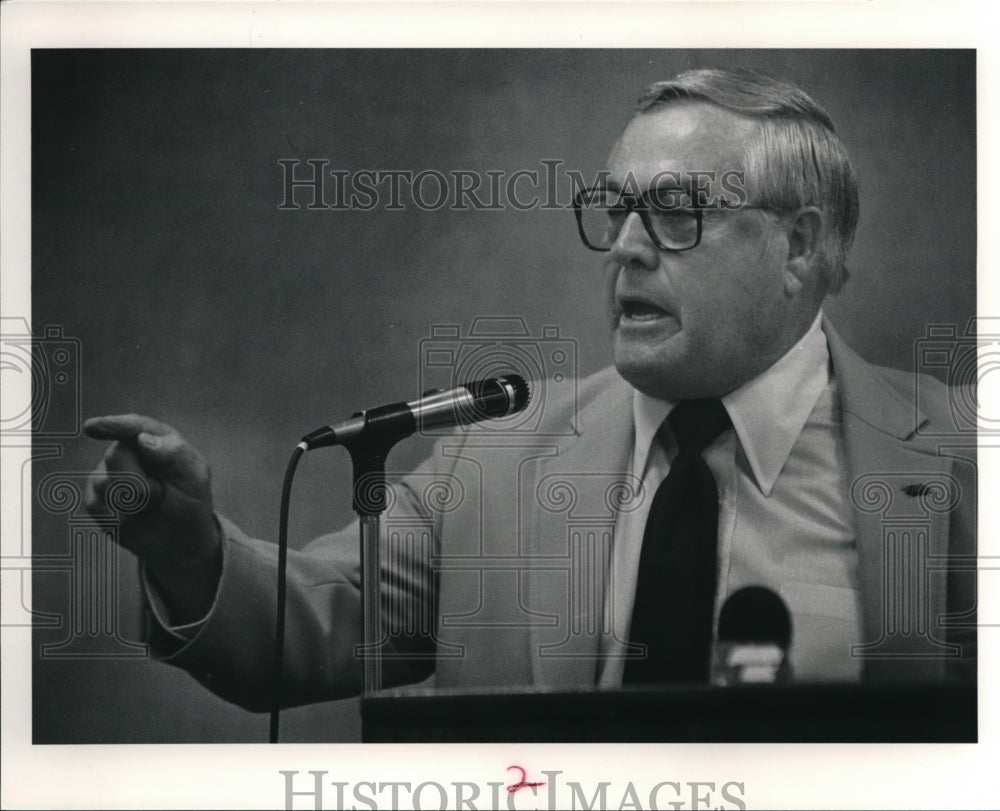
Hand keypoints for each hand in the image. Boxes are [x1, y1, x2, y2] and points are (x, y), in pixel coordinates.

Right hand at [84, 414, 221, 623]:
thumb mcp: (194, 478)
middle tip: (159, 493)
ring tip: (147, 504)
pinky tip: (131, 518)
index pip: (135, 426)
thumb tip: (142, 439)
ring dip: (130, 502)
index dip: (113, 425)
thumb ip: (174, 453)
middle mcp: (129, 452)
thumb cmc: (191, 503)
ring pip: (102, 481)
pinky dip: (117, 516)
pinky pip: (94, 505)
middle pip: (116, 455)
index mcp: (157, 439)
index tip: (92, 428)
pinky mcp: (97, 498)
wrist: (179, 540)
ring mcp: (110, 474)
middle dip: (138, 481)